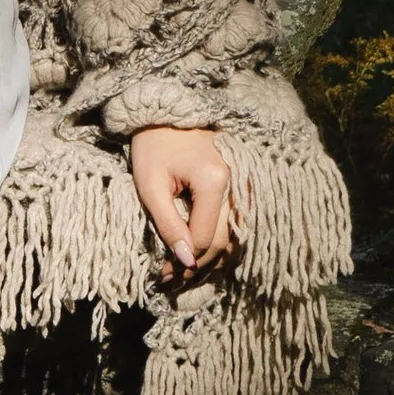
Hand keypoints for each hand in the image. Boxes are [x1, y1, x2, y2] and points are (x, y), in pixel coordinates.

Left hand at [130, 125, 233, 276]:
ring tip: (185, 273)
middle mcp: (237, 183)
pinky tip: (201, 253)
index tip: (163, 275)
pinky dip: (221, 242)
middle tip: (172, 280)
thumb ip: (168, 224)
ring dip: (212, 259)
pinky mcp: (241, 185)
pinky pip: (236, 224)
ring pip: (234, 237)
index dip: (184, 261)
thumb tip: (185, 260)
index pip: (205, 237)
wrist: (166, 114)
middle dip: (198, 265)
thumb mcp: (150, 186)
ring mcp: (243, 184)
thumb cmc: (153, 146)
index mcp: (214, 181)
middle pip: (223, 241)